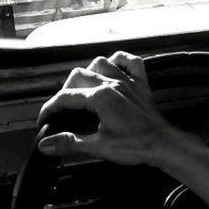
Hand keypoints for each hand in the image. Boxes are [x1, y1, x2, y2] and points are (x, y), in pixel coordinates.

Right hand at [36, 51, 177, 165]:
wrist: (164, 146)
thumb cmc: (137, 146)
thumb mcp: (99, 147)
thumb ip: (70, 143)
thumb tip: (45, 144)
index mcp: (101, 97)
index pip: (67, 98)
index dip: (51, 108)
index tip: (44, 119)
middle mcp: (113, 83)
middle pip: (79, 76)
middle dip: (65, 91)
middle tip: (61, 109)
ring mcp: (128, 81)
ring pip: (100, 62)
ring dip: (87, 72)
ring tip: (81, 89)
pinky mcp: (141, 85)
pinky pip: (130, 62)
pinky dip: (119, 61)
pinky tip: (112, 68)